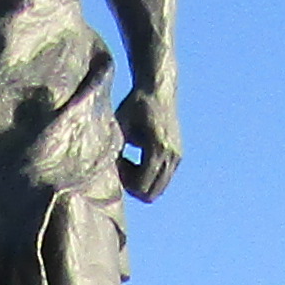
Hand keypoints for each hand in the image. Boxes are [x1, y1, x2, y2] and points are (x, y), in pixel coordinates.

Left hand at [119, 83, 184, 200]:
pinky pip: (161, 179)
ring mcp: (177, 158)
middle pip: (151, 195)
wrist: (158, 89)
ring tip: (129, 161)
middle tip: (122, 166)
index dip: (124, 182)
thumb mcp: (121, 127)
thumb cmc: (135, 105)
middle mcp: (171, 156)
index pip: (141, 187)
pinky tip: (138, 158)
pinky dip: (148, 175)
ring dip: (141, 181)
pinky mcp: (177, 156)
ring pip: (157, 189)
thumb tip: (107, 173)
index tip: (117, 161)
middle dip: (133, 186)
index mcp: (157, 150)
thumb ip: (115, 151)